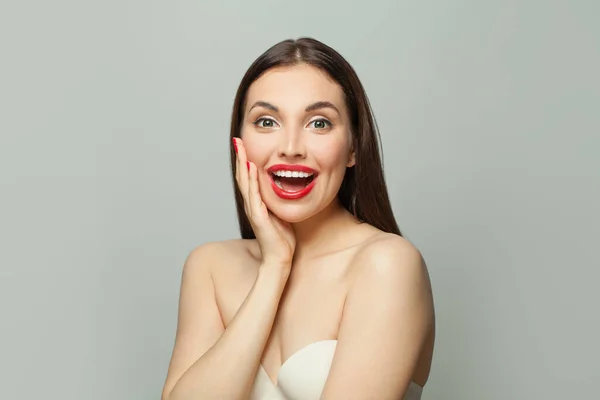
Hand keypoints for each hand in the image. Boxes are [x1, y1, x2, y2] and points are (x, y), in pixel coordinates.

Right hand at [233, 138, 295, 268]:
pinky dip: (252, 179)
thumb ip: (278, 203)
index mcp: (257, 204)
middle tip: (237, 139)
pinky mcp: (258, 217)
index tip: (244, 145)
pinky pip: (254, 194)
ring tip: (240, 147)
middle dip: (240, 157)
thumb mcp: (280, 215)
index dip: (245, 162)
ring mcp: (253, 210)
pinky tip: (252, 167)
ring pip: (245, 182)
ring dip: (242, 163)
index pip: (248, 179)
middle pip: (242, 176)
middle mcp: (252, 205)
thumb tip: (285, 190)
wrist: (280, 259)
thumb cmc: (282, 240)